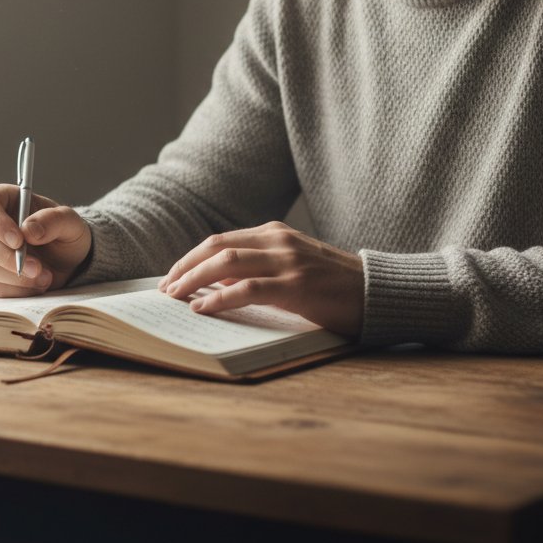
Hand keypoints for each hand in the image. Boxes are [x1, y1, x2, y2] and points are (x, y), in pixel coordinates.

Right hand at [0, 184, 91, 297]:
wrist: (67, 260)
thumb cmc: (64, 232)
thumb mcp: (70, 221)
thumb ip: (53, 220)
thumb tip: (28, 230)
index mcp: (3, 200)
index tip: (18, 240)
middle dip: (10, 258)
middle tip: (37, 267)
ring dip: (18, 277)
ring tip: (45, 276)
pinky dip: (21, 289)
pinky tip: (38, 282)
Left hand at [158, 221, 363, 336]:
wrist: (377, 292)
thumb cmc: (334, 286)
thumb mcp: (293, 266)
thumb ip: (259, 268)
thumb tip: (216, 283)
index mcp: (275, 233)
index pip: (220, 241)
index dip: (191, 258)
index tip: (172, 276)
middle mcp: (278, 241)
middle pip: (216, 247)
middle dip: (185, 267)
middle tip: (165, 288)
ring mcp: (287, 261)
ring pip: (226, 264)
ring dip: (194, 280)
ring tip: (176, 297)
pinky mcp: (296, 286)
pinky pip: (248, 289)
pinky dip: (220, 299)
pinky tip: (203, 309)